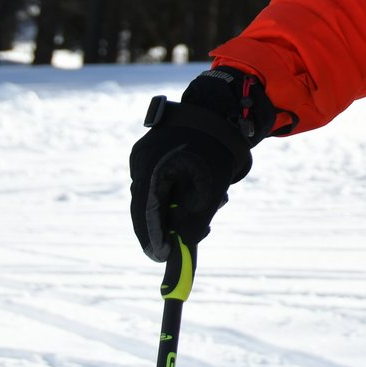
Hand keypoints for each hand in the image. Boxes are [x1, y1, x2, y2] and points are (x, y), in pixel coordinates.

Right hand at [129, 69, 267, 260]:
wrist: (223, 108)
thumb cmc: (219, 148)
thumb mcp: (212, 189)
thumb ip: (195, 220)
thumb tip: (181, 247)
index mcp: (151, 169)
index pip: (144, 214)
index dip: (153, 239)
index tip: (162, 257)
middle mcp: (142, 163)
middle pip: (149, 206)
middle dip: (171, 225)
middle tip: (190, 241)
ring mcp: (145, 155)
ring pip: (158, 194)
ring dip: (180, 207)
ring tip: (215, 203)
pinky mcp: (154, 151)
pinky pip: (162, 180)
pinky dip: (180, 190)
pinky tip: (207, 190)